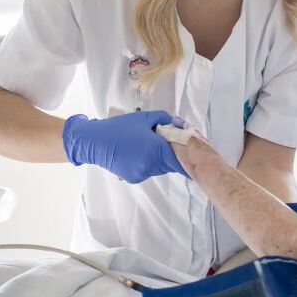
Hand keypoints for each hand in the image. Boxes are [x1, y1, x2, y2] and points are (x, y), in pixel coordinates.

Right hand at [62, 110, 187, 182]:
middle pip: (169, 162)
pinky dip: (147, 162)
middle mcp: (150, 165)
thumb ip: (164, 119)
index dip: (190, 159)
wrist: (95, 141)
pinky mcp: (133, 177)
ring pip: (159, 166)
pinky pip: (147, 169)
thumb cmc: (119, 127)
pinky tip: (138, 151)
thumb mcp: (144, 118)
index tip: (201, 161)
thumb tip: (178, 124)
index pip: (179, 159)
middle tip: (170, 143)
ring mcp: (141, 173)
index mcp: (155, 150)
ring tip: (149, 144)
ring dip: (159, 158)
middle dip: (172, 153)